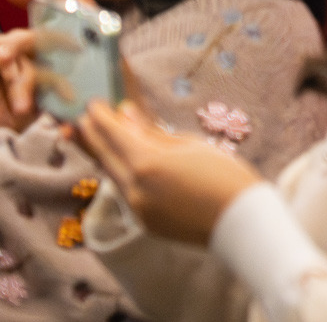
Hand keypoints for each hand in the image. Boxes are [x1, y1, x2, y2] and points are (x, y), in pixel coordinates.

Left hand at [75, 100, 260, 246]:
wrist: (241, 223)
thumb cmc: (223, 175)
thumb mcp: (190, 146)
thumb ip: (153, 132)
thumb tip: (126, 115)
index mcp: (147, 164)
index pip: (114, 134)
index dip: (101, 117)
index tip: (93, 103)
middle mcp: (134, 189)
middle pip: (105, 157)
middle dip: (94, 136)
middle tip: (85, 119)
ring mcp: (137, 209)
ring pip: (114, 177)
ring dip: (107, 156)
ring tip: (102, 139)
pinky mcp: (145, 223)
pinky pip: (128, 194)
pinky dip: (124, 175)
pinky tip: (128, 165)